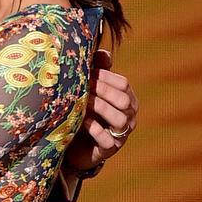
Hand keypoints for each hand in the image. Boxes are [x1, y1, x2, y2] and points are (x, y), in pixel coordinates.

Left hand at [65, 50, 138, 171]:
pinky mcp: (110, 149)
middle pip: (124, 100)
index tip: (88, 71)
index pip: (123, 84)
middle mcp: (128, 117)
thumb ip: (98, 72)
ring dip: (100, 108)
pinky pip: (108, 140)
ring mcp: (121, 134)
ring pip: (119, 119)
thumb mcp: (90, 91)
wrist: (73, 144)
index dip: (106, 77)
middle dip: (103, 91)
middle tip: (83, 85)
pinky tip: (83, 121)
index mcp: (126, 99)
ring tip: (82, 101)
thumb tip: (103, 52)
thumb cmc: (84, 112)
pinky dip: (96, 129)